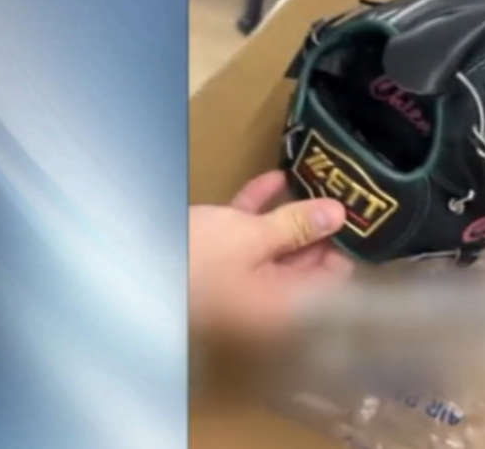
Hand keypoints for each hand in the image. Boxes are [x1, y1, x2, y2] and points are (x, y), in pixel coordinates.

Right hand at [189, 170, 354, 340]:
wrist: (124, 267)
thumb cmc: (195, 260)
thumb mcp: (251, 239)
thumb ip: (297, 226)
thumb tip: (339, 215)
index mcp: (283, 307)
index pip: (333, 279)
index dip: (345, 243)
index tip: (360, 209)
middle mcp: (266, 302)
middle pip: (305, 263)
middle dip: (320, 225)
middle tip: (343, 187)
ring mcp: (239, 285)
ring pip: (275, 247)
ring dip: (290, 213)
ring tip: (314, 178)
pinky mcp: (214, 266)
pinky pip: (246, 238)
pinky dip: (258, 212)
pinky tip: (274, 179)